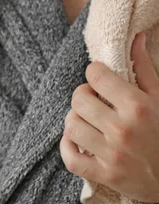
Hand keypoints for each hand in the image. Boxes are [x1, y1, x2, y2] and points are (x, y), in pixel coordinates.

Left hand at [60, 32, 158, 201]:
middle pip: (79, 99)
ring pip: (71, 125)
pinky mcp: (104, 176)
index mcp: (138, 107)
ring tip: (89, 120)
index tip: (101, 79)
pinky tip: (78, 140)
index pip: (96, 75)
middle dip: (84, 95)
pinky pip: (70, 158)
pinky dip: (68, 147)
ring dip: (76, 120)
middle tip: (95, 100)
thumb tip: (135, 37)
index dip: (95, 73)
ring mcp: (112, 155)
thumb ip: (145, 68)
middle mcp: (123, 130)